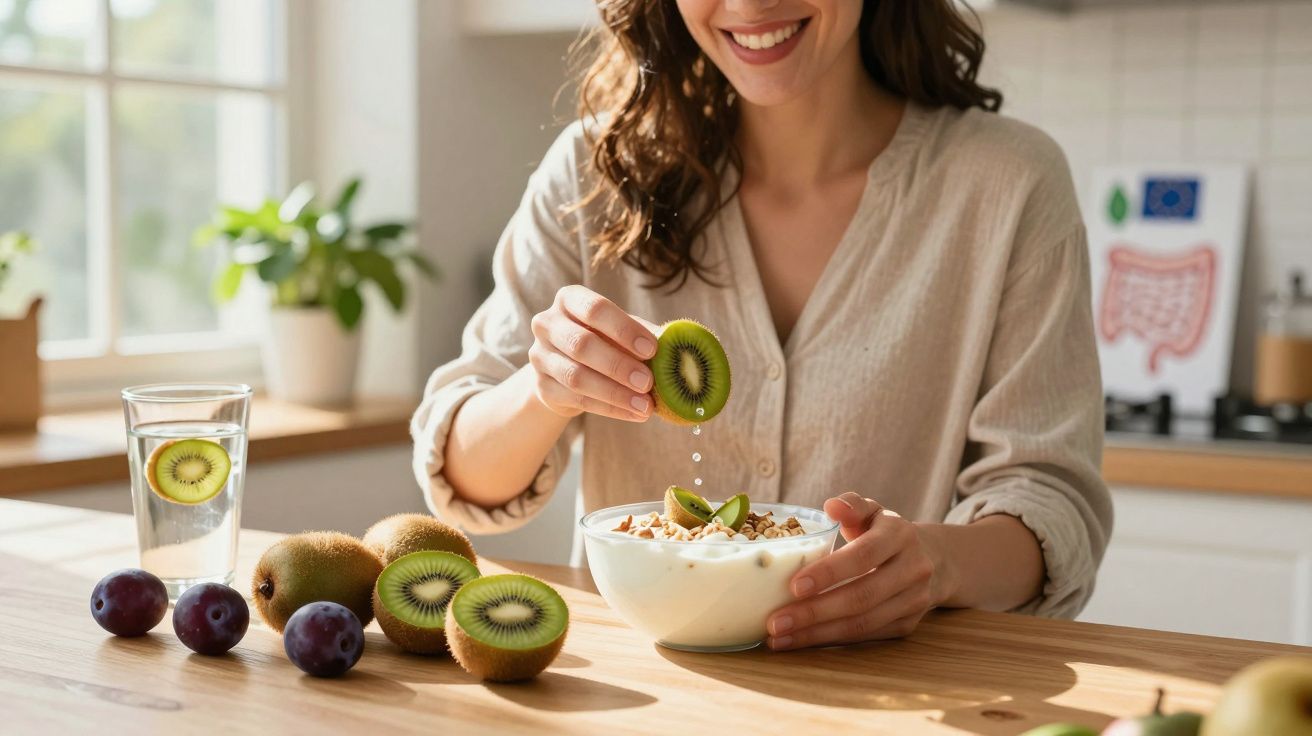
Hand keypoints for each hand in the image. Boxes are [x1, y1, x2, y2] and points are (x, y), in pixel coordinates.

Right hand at [528, 285, 657, 421]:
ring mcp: (540, 356)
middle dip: (618, 366)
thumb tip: (679, 346)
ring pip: (576, 376)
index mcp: (570, 300)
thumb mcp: (621, 331)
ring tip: (645, 405)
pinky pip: (576, 400)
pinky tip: (634, 414)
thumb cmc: (602, 341)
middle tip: (648, 382)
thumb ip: (644, 335)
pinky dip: (610, 409)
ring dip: (615, 393)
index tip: (652, 349)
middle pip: (581, 344)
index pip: (594, 309)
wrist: (566, 369)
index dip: (624, 329)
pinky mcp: (541, 386)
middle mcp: (547, 324)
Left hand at [765, 492, 949, 649]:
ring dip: (817, 634)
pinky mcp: (907, 625)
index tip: (794, 586)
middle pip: (861, 596)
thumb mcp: (873, 511)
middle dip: (815, 613)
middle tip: (775, 622)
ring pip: (862, 624)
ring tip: (780, 638)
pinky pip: (865, 636)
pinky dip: (831, 641)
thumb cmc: (886, 532)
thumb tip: (831, 506)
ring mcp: (913, 601)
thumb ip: (852, 505)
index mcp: (900, 536)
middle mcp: (913, 570)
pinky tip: (801, 641)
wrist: (936, 560)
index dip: (829, 572)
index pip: (863, 555)